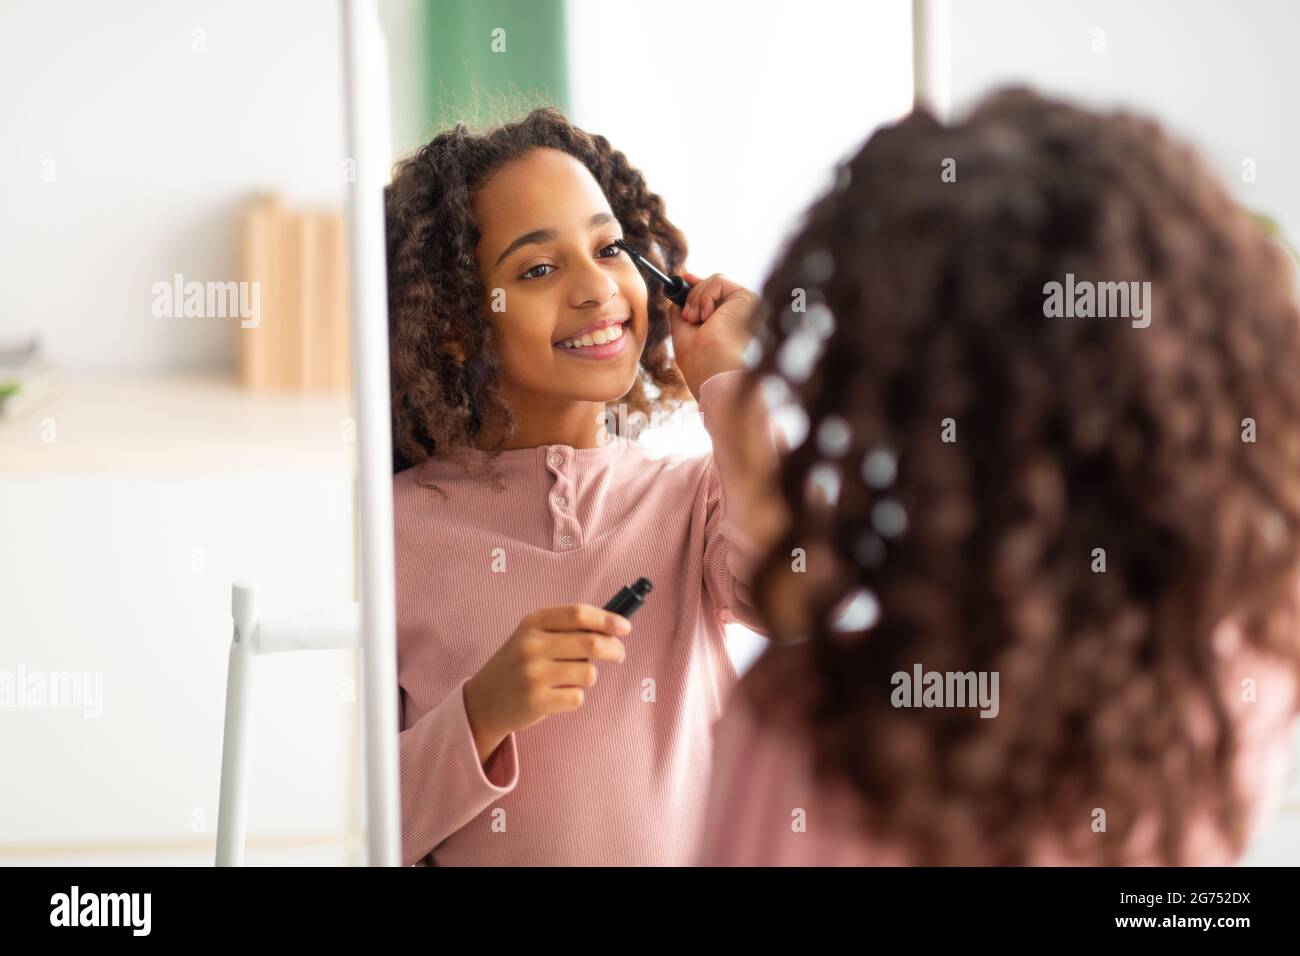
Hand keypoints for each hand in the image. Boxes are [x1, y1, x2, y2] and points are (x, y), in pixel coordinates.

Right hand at [463, 605, 629, 764]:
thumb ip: (568, 628)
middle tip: (618, 654)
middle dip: (613, 649)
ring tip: (569, 678)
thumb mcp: (534, 635)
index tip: (625, 627)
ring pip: (588, 673)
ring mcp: (533, 675)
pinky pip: (578, 697)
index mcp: (533, 623)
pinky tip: (556, 695)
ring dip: (588, 676)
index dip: (606, 619)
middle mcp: (531, 646)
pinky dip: (574, 696)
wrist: (485, 699)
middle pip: (590, 643)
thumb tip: (614, 627)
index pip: (578, 614)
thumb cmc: (521, 663)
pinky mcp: (537, 702)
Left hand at [669, 271, 758, 398]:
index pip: (715, 294)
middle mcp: (740, 312)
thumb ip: (682, 309)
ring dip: (697, 298)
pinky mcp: (748, 298)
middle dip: (693, 295)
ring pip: (715, 281)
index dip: (697, 284)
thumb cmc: (697, 358)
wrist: (710, 365)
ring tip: (695, 319)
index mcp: (728, 321)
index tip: (684, 278)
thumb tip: (678, 292)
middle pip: (713, 285)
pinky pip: (719, 281)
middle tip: (688, 317)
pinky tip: (707, 315)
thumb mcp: (683, 329)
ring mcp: (746, 305)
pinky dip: (705, 295)